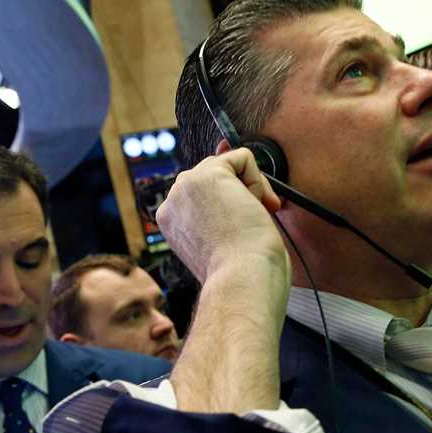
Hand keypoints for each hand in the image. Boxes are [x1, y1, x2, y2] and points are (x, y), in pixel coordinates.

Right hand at [157, 148, 288, 284]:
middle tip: (247, 227)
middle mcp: (172, 203)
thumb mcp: (223, 236)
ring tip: (247, 221)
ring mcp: (186, 187)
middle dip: (239, 197)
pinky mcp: (208, 175)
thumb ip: (219, 202)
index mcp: (173, 222)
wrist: (242, 282)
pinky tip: (253, 207)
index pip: (203, 194)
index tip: (239, 227)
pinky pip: (242, 157)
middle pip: (215, 177)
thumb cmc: (242, 273)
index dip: (228, 205)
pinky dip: (258, 180)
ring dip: (249, 190)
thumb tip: (226, 150)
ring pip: (228, 166)